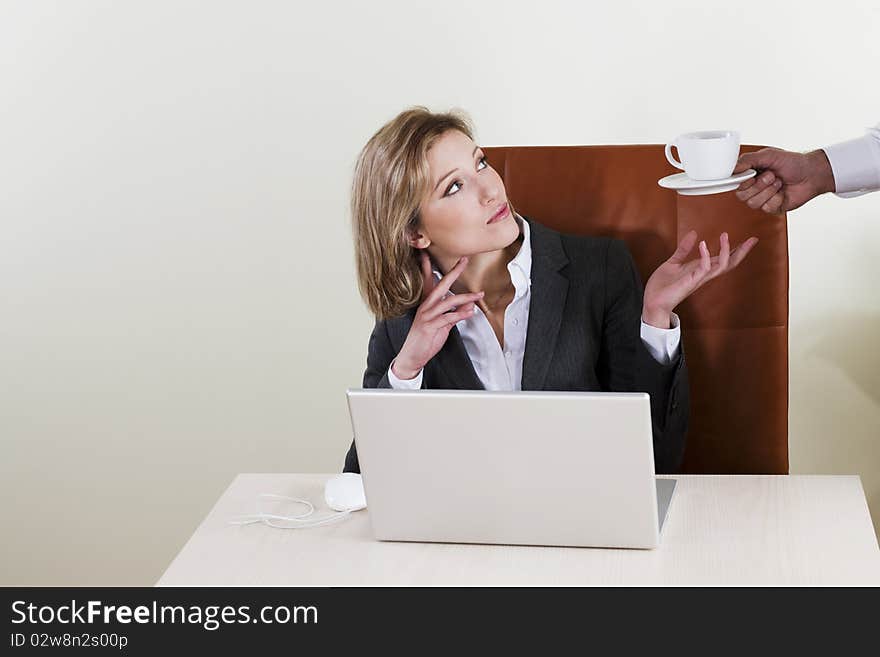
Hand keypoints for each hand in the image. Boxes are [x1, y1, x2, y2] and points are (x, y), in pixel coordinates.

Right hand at [392, 252, 483, 379]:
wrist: (412, 356)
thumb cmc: (425, 339)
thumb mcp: (442, 325)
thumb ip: (455, 314)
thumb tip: (469, 307)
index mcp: (427, 304)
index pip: (429, 281)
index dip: (430, 266)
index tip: (432, 253)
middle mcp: (426, 306)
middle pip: (441, 285)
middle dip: (454, 272)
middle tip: (464, 261)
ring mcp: (428, 316)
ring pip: (448, 301)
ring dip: (465, 297)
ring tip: (478, 295)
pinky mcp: (431, 327)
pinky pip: (448, 318)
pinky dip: (461, 315)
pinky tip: (470, 312)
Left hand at [642, 231, 757, 327]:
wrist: (653, 301)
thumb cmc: (663, 285)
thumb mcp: (674, 262)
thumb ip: (684, 249)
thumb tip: (694, 233)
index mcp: (701, 269)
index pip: (723, 259)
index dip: (736, 250)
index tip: (749, 240)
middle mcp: (703, 275)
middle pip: (729, 264)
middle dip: (742, 252)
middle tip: (753, 239)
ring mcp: (698, 278)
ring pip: (721, 266)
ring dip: (725, 251)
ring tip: (725, 235)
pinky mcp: (691, 281)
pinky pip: (704, 269)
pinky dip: (705, 256)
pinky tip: (702, 244)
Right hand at [734, 147, 835, 212]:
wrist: (811, 174)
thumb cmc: (793, 163)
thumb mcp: (768, 155)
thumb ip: (747, 160)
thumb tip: (733, 168)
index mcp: (750, 175)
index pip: (734, 183)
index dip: (741, 181)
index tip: (752, 175)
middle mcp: (753, 188)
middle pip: (742, 195)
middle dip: (759, 185)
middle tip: (771, 175)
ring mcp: (762, 199)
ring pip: (753, 203)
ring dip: (769, 191)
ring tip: (779, 182)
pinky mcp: (772, 208)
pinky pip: (766, 207)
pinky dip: (777, 198)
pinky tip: (783, 192)